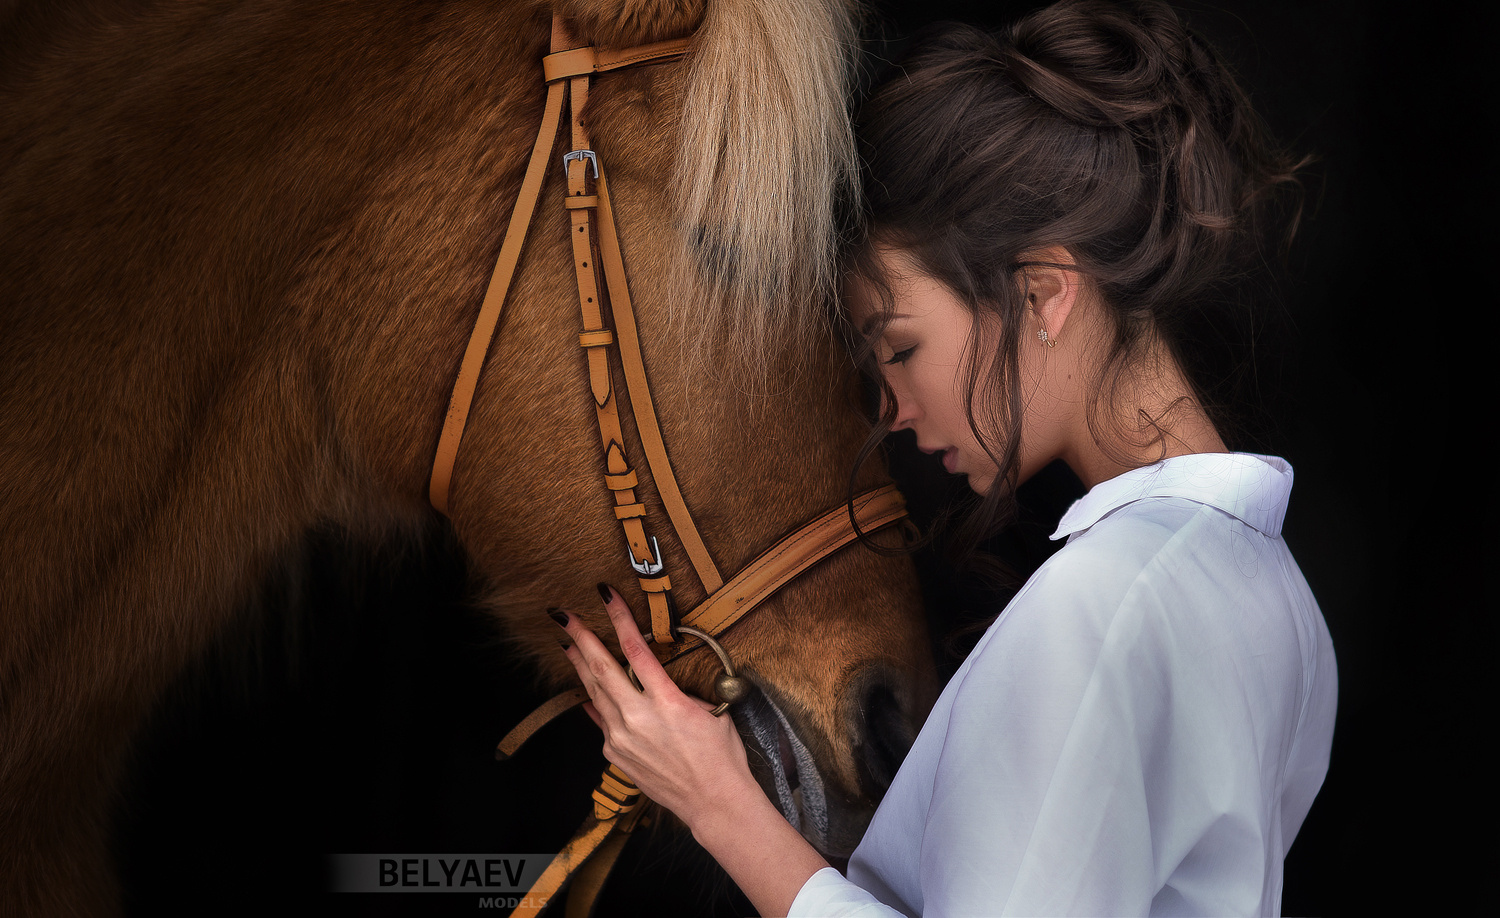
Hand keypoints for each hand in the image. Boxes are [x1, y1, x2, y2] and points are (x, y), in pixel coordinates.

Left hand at [554, 586, 757, 832]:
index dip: (620, 619)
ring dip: (581, 667)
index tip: (606, 596)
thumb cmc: (720, 756)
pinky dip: (594, 703)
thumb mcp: (708, 711)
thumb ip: (679, 693)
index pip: (637, 650)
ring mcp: (622, 739)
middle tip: (565, 617)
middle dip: (581, 638)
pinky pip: (601, 722)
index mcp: (667, 702)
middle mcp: (638, 719)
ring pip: (595, 694)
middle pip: (602, 670)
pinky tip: (586, 692)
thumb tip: (661, 682)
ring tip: (568, 645)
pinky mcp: (616, 755)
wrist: (713, 802)